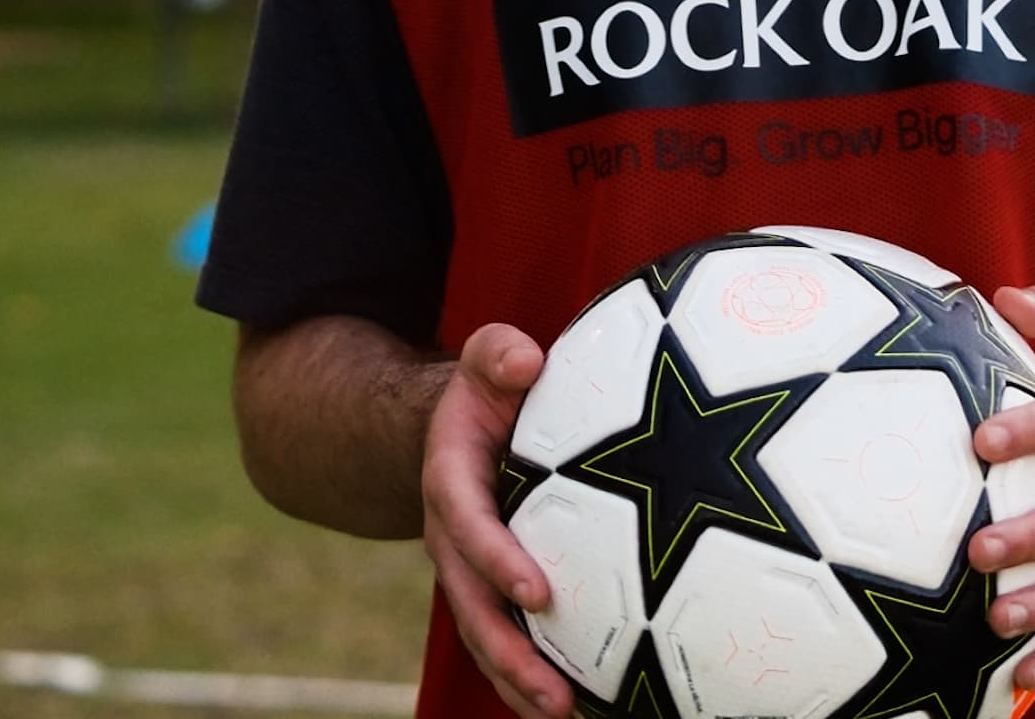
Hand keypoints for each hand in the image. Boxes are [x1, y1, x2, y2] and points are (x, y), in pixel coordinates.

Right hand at [422, 322, 574, 717]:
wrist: (454, 429)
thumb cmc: (488, 392)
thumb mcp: (485, 359)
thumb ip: (497, 352)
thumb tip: (524, 361)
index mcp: (451, 485)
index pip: (467, 527)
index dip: (497, 560)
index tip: (537, 593)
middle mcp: (453, 541)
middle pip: (471, 608)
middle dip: (507, 655)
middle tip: (554, 694)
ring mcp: (471, 574)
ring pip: (485, 638)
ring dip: (517, 682)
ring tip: (563, 716)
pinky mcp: (494, 592)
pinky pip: (508, 640)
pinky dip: (533, 676)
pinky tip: (584, 704)